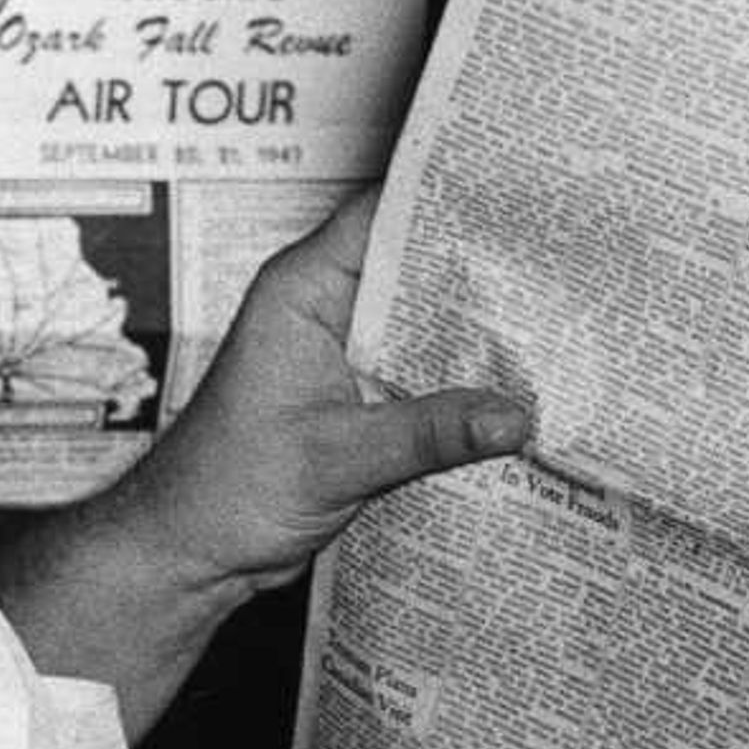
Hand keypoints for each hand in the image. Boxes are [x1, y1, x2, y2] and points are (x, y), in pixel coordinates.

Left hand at [113, 186, 532, 597]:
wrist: (191, 552)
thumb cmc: (226, 491)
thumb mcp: (336, 457)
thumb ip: (428, 433)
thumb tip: (516, 417)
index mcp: (303, 291)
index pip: (382, 215)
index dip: (447, 199)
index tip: (516, 197)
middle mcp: (325, 310)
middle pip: (415, 266)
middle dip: (482, 269)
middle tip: (557, 266)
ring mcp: (343, 355)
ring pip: (424, 325)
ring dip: (478, 332)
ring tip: (555, 325)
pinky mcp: (358, 400)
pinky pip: (422, 374)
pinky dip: (462, 382)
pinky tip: (515, 391)